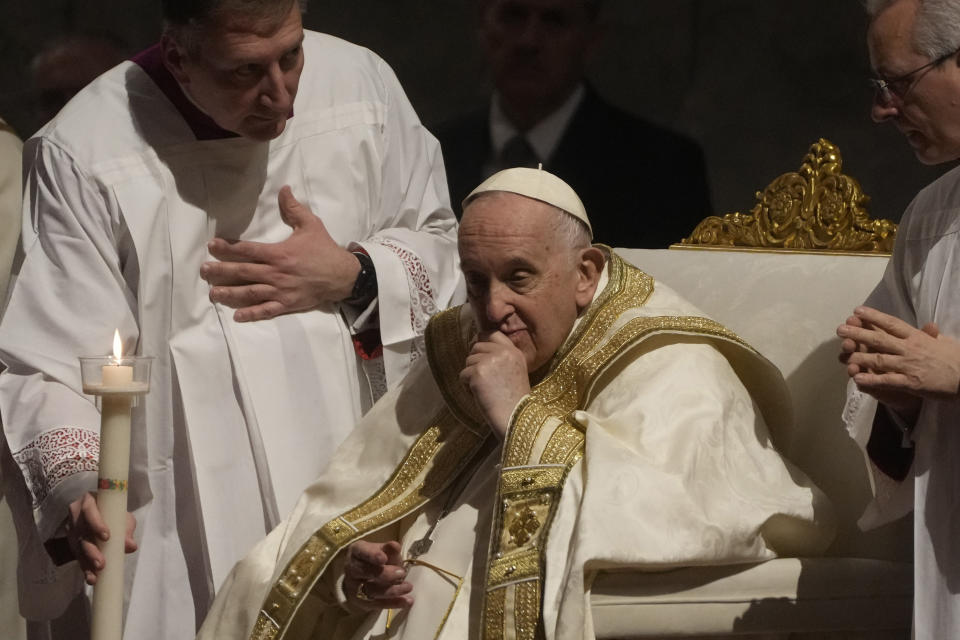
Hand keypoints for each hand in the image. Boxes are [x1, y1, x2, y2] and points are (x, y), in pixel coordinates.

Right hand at [66, 492, 137, 584]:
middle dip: (91, 550)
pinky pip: (78, 557)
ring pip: (77, 548)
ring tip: (97, 574)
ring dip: (87, 562)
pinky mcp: (72, 545)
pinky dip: (85, 569)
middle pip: (81, 533)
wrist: (98, 513)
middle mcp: (75, 516)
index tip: (107, 536)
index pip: (88, 510)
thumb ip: (127, 528)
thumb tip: (130, 546)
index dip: (96, 524)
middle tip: (101, 563)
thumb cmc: (112, 511)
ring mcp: (71, 531)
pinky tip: (91, 579)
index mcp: (88, 502)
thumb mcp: (122, 515)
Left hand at [200, 186, 360, 321]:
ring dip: (229, 293)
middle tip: (203, 271)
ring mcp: (281, 291)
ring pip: (250, 293)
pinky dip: (251, 314)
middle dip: (220, 271)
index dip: (228, 248)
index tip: (212, 246)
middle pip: (243, 272)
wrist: (343, 276)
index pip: (247, 250)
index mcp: (279, 254)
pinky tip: (237, 316)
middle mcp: (276, 273)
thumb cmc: (325, 250)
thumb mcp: (311, 225)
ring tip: (213, 293)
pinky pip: (266, 310)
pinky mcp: (287, 304)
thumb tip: (284, 189)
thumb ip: (294, 208)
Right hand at [342, 540, 412, 610]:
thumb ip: (389, 549)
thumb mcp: (383, 551)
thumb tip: (395, 545)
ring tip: (408, 587)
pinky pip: (377, 604)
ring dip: (392, 590)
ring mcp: (355, 587)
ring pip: (371, 590)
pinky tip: (408, 601)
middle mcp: (352, 569)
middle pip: (365, 572)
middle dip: (385, 574)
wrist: (364, 577)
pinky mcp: (362, 602)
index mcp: (356, 551)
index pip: (361, 552)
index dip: (371, 555)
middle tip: (402, 573)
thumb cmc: (376, 560)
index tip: (383, 558)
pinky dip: (394, 603)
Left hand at [459, 331, 529, 438]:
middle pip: (476, 346)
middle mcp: (503, 353)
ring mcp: (490, 361)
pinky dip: (466, 387)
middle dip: (474, 361)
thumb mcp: (515, 371)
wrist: (515, 416)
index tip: (477, 350)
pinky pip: (463, 375)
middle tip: (481, 379)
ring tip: (483, 390)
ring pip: (468, 361)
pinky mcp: (478, 373)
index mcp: (514, 352)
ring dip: (470, 376)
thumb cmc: (514, 400)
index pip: (493, 333)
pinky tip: (479, 396)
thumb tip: (476, 347)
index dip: (481, 339)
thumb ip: (501, 358)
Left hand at [837, 306, 959, 406]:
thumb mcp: (944, 342)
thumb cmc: (957, 359)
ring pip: (879, 359)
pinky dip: (871, 379)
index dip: (873, 317)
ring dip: (859, 356)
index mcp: (918, 337)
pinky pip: (887, 380)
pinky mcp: (911, 382)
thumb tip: (928, 326)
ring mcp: (909, 365)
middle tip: (840, 329)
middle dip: (858, 334)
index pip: (892, 324)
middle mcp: (910, 349)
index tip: (857, 311)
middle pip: (880, 339)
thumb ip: (931, 335)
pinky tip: (857, 378)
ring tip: (843, 353)